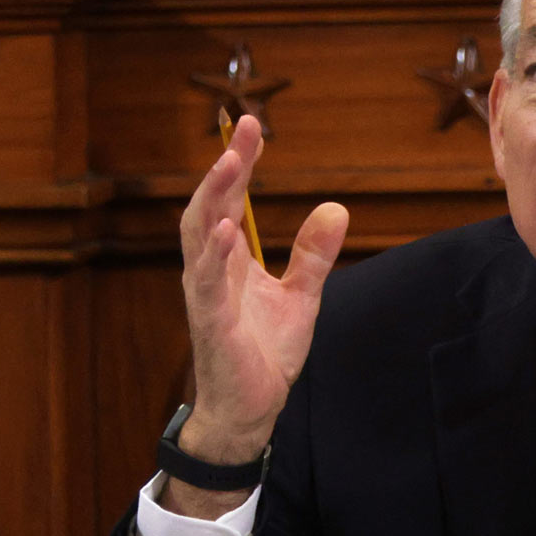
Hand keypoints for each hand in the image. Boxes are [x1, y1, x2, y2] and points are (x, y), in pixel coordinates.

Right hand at [163, 115, 347, 517]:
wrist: (251, 410)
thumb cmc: (264, 354)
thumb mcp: (301, 297)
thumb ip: (314, 254)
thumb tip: (336, 208)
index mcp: (230, 260)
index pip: (231, 199)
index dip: (241, 162)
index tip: (252, 125)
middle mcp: (211, 270)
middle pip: (210, 204)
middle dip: (227, 166)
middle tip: (243, 128)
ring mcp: (206, 295)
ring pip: (199, 235)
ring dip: (214, 197)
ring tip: (231, 163)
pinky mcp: (211, 323)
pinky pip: (205, 283)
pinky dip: (212, 254)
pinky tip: (224, 229)